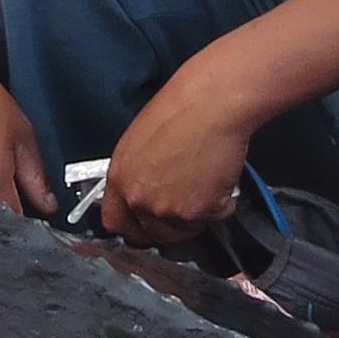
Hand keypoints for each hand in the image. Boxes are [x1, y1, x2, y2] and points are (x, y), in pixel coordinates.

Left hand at [100, 64, 253, 242]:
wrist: (212, 103)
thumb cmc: (182, 109)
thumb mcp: (140, 141)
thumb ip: (136, 173)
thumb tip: (146, 190)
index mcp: (120, 178)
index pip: (115, 221)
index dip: (134, 225)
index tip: (146, 223)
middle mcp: (137, 199)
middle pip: (150, 234)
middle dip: (169, 225)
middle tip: (186, 204)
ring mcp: (165, 210)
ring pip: (184, 231)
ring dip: (197, 215)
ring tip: (207, 182)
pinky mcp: (195, 213)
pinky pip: (213, 219)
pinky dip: (222, 204)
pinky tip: (221, 178)